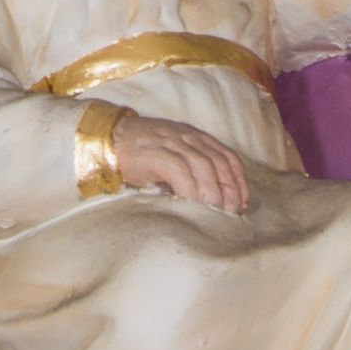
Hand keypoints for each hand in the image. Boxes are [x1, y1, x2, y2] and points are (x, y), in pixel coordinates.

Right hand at [114, 112, 251, 210]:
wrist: (107, 140)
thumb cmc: (138, 153)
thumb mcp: (171, 156)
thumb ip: (189, 170)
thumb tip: (209, 199)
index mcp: (194, 137)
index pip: (227, 156)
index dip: (238, 180)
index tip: (243, 201)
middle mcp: (188, 137)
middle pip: (219, 163)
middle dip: (229, 189)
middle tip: (231, 212)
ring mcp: (172, 143)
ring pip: (204, 167)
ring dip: (213, 192)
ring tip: (216, 212)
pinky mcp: (157, 153)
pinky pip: (180, 172)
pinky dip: (190, 190)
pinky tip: (193, 206)